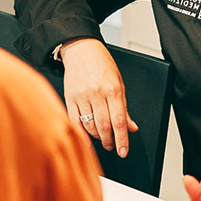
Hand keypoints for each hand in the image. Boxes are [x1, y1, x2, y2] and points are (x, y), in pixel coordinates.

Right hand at [59, 38, 137, 156]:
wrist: (81, 49)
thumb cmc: (101, 63)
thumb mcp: (119, 82)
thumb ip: (124, 107)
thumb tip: (131, 127)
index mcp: (113, 90)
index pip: (119, 121)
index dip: (122, 140)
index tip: (123, 151)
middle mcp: (97, 94)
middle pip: (104, 126)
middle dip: (110, 141)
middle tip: (112, 146)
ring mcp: (82, 96)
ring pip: (90, 126)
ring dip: (97, 137)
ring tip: (102, 138)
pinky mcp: (69, 98)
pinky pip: (75, 121)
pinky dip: (81, 132)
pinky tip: (86, 137)